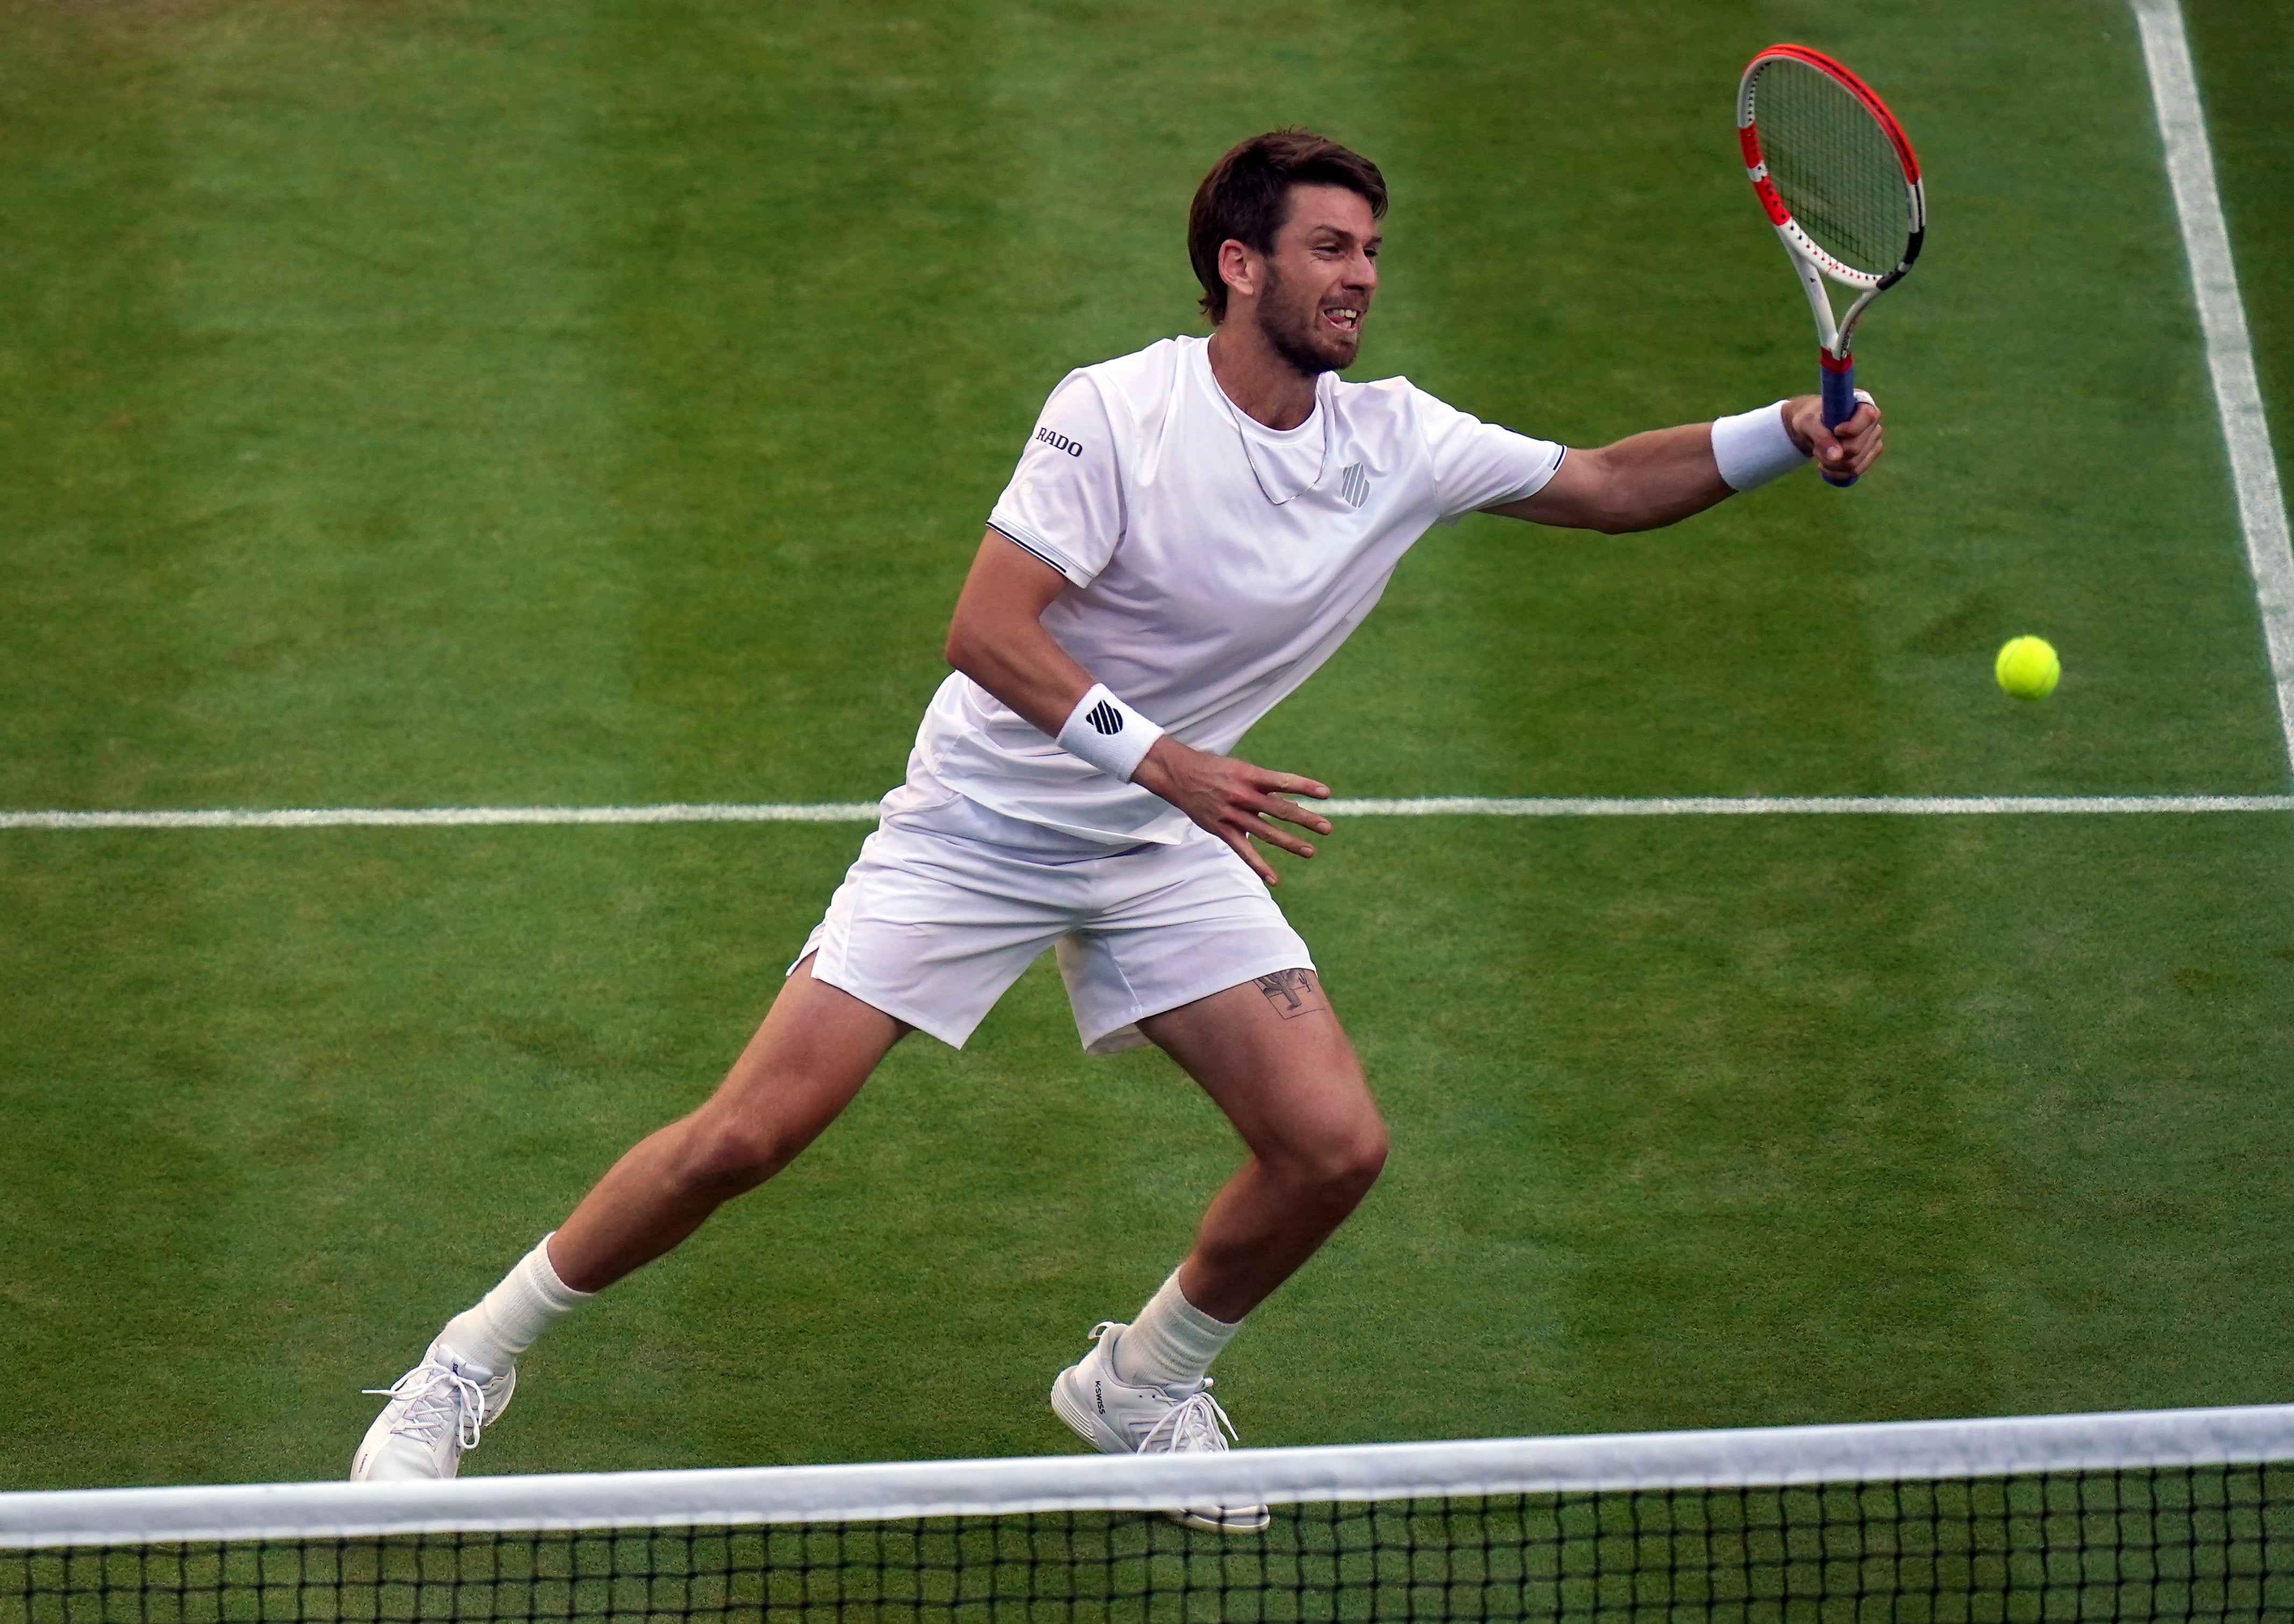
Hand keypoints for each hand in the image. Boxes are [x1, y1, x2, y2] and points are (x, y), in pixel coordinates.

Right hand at [1131, 736, 1331, 885]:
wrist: (1179, 774)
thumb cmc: (1217, 769)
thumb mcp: (1242, 770)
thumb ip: (1267, 788)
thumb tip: (1293, 804)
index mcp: (1251, 776)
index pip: (1283, 781)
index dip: (1305, 786)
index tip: (1326, 793)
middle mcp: (1243, 795)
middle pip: (1280, 809)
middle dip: (1305, 819)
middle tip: (1327, 828)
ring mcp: (1232, 814)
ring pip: (1266, 832)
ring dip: (1290, 842)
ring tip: (1310, 851)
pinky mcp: (1221, 829)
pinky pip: (1243, 851)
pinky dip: (1258, 866)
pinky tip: (1274, 879)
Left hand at [1784, 393, 1883, 480]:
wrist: (1813, 426)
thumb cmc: (1811, 418)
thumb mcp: (1808, 422)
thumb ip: (1821, 436)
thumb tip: (1837, 457)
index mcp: (1863, 402)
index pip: (1868, 416)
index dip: (1851, 428)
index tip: (1834, 430)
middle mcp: (1873, 421)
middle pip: (1856, 448)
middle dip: (1831, 452)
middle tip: (1816, 446)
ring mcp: (1873, 439)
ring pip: (1855, 464)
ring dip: (1831, 464)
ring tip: (1819, 453)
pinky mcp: (1869, 454)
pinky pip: (1855, 471)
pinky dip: (1836, 473)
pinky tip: (1824, 465)